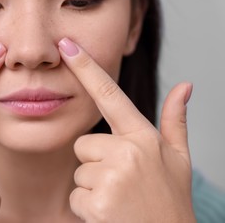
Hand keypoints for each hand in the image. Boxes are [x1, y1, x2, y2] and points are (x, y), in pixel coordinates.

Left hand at [59, 38, 195, 221]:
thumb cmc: (170, 199)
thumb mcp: (178, 158)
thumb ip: (176, 121)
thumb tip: (184, 86)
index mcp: (143, 137)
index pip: (110, 94)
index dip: (86, 68)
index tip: (67, 46)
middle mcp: (127, 152)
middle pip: (84, 144)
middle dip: (95, 161)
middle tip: (120, 181)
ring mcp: (111, 178)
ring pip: (80, 170)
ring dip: (93, 185)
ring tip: (118, 198)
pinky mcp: (96, 203)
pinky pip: (76, 195)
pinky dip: (88, 206)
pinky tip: (110, 212)